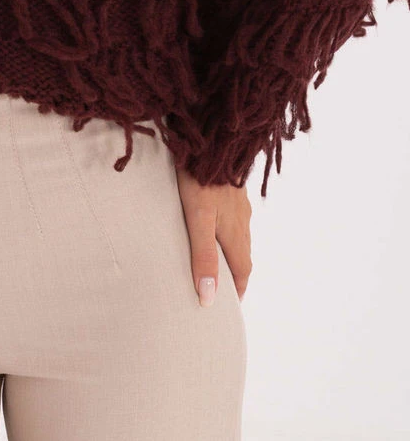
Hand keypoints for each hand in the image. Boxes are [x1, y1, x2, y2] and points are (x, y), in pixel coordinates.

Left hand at [175, 166, 251, 306]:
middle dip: (235, 272)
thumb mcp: (198, 219)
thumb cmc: (200, 177)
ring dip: (231, 249)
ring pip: (238, 232)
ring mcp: (237, 199)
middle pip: (242, 252)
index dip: (237, 289)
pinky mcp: (229, 183)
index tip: (230, 304)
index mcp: (235, 230)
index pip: (242, 269)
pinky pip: (232, 214)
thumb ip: (203, 256)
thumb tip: (208, 297)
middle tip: (222, 287)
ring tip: (216, 258)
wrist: (212, 136)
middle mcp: (241, 217)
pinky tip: (213, 220)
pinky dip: (226, 228)